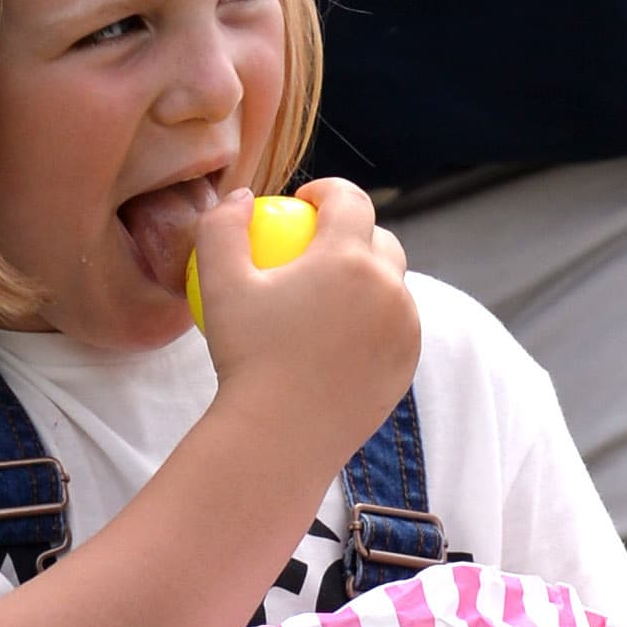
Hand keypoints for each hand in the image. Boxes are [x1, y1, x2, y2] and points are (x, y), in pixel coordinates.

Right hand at [193, 178, 419, 474]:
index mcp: (347, 257)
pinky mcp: (407, 364)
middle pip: (381, 240)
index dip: (328, 190)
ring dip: (367, 279)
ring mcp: (405, 328)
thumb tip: (240, 196)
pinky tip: (341, 335)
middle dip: (355, 231)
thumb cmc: (244, 357)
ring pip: (392, 286)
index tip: (303, 203)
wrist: (280, 437)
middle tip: (320, 247)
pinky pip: (396, 329)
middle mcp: (388, 287)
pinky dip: (374, 323)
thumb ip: (222, 227)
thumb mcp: (219, 285)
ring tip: (331, 294)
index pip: (350, 199)